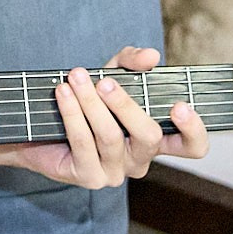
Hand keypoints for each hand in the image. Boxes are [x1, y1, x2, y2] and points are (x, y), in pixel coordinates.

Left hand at [0, 47, 205, 186]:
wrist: (39, 126)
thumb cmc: (87, 100)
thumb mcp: (112, 73)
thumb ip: (132, 62)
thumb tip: (151, 56)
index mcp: (153, 139)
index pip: (191, 146)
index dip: (193, 131)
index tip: (179, 105)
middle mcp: (139, 160)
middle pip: (149, 138)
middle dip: (127, 106)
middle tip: (106, 82)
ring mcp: (115, 173)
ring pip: (112, 137)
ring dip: (91, 103)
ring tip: (75, 77)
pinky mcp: (88, 177)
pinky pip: (84, 143)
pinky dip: (73, 114)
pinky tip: (62, 93)